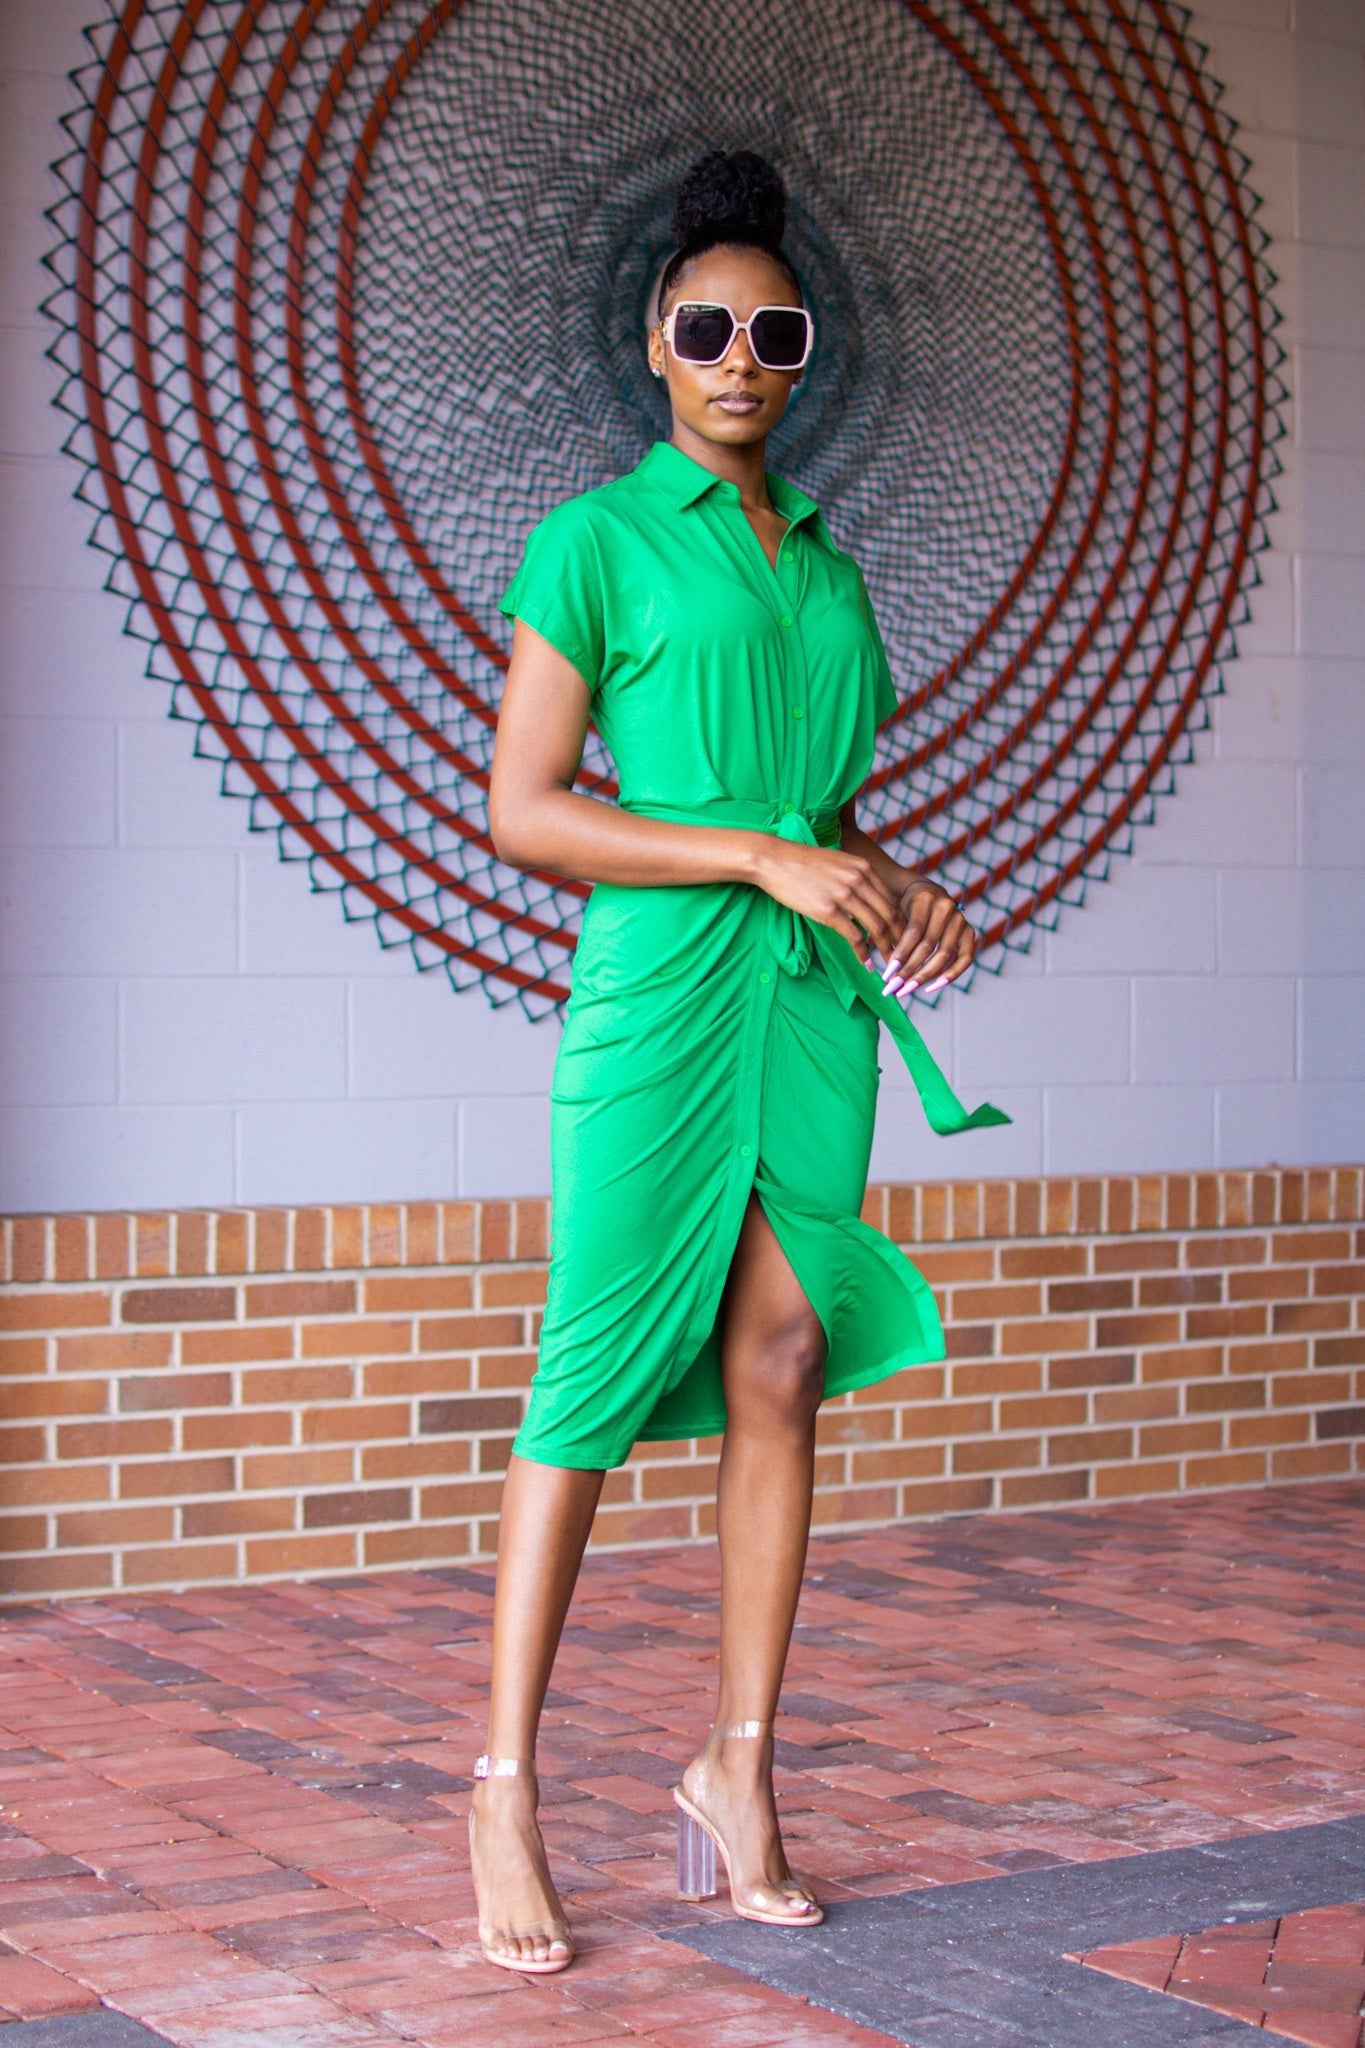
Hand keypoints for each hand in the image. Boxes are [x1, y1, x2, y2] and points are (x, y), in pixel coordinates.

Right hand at [753, 842, 902, 966]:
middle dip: (899, 939)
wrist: (774, 860)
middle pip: (891, 915)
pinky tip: (866, 963)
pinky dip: (863, 953)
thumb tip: (864, 902)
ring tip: (889, 964)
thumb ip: (855, 879)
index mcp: (863, 868)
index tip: (901, 939)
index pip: (892, 900)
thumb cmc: (802, 863)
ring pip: (877, 927)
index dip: (900, 923)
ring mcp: (844, 895)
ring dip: (885, 949)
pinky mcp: (828, 910)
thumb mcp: (837, 863)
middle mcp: (859, 880)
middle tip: (902, 956)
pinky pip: (854, 936)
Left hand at [881, 876, 977, 995]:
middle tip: (894, 987)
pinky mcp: (969, 932)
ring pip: (944, 955)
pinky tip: (931, 988)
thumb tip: (889, 973)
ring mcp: (960, 920)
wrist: (927, 892)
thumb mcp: (896, 913)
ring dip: (924, 976)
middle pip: (929, 946)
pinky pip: (965, 959)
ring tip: (907, 989)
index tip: (888, 974)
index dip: (902, 954)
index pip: (914, 932)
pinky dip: (950, 976)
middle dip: (909, 969)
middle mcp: (947, 907)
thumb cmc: (905, 907)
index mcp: (926, 898)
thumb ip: (893, 936)